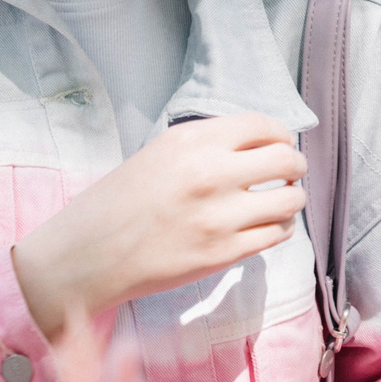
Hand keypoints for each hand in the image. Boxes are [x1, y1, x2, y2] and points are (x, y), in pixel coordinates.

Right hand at [12, 113, 304, 337]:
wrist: (86, 256)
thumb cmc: (116, 204)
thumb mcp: (157, 155)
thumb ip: (205, 147)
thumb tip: (257, 147)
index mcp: (191, 141)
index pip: (263, 126)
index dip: (280, 136)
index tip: (278, 146)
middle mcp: (209, 173)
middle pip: (286, 160)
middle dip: (294, 167)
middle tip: (287, 175)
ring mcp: (219, 216)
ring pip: (289, 201)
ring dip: (290, 200)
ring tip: (278, 203)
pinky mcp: (222, 254)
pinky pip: (275, 235)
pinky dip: (278, 229)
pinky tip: (264, 227)